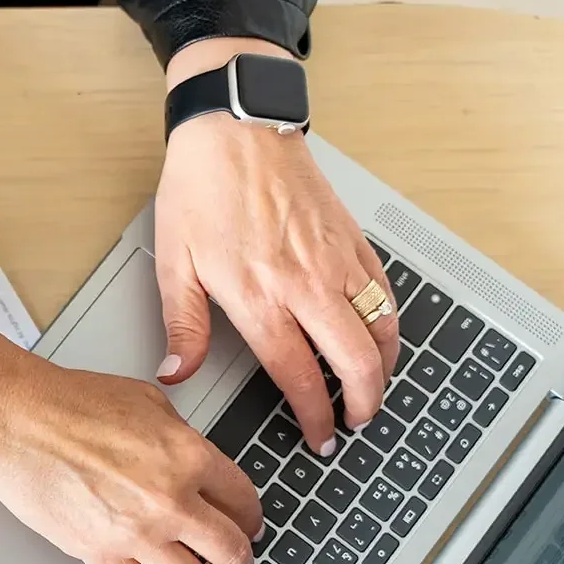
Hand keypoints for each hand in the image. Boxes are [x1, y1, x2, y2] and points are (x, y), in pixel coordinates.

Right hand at [0, 282, 262, 563]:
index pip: (243, 500)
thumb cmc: (68, 404)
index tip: (251, 526)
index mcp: (189, 456)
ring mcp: (136, 534)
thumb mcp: (148, 403)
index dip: (252, 519)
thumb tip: (193, 466)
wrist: (15, 421)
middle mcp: (171, 501)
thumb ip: (181, 440)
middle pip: (228, 548)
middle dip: (239, 562)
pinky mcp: (100, 555)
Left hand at [155, 40, 399, 456]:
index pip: (299, 376)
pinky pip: (384, 293)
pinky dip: (388, 325)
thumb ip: (183, 328)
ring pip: (381, 330)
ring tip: (370, 390)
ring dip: (382, 369)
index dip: (314, 416)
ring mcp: (336, 261)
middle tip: (353, 424)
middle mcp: (306, 284)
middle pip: (354, 362)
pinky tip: (379, 339)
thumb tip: (177, 374)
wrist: (236, 126)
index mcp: (261, 297)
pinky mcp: (353, 239)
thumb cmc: (201, 188)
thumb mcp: (174, 264)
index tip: (318, 437)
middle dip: (361, 404)